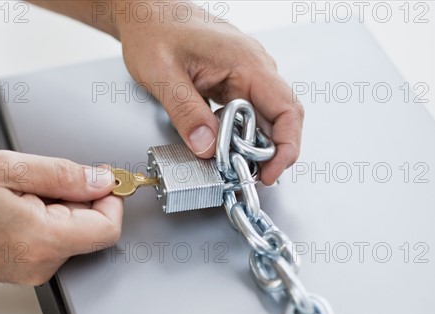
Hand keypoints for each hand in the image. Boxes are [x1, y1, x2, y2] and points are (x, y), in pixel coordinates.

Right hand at [0, 151, 122, 284]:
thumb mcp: (7, 167)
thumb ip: (64, 174)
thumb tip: (101, 179)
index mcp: (43, 240)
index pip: (108, 229)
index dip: (111, 199)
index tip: (102, 178)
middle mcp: (41, 265)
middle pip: (91, 230)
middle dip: (80, 197)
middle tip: (43, 177)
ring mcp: (32, 272)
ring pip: (72, 233)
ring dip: (59, 206)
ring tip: (20, 192)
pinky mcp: (24, 270)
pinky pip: (53, 241)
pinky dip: (46, 218)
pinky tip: (16, 206)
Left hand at [29, 0, 304, 184]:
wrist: (148, 14)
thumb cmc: (156, 31)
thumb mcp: (164, 76)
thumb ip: (186, 112)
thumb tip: (207, 148)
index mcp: (246, 62)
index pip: (287, 109)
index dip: (286, 147)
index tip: (269, 172)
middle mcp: (255, 67)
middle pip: (282, 118)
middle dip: (272, 152)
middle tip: (249, 176)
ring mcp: (248, 75)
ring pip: (267, 118)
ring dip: (255, 146)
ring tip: (234, 165)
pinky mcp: (237, 82)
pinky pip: (250, 113)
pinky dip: (243, 135)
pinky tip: (226, 147)